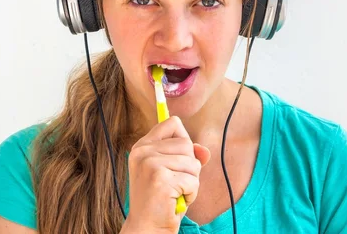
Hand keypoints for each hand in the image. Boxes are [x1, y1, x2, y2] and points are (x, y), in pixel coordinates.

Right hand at [124, 116, 210, 232]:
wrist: (147, 229)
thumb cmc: (161, 201)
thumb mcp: (173, 173)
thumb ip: (188, 157)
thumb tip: (204, 151)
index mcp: (142, 146)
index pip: (172, 123)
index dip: (184, 140)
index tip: (178, 160)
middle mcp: (142, 151)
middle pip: (186, 143)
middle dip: (190, 166)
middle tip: (175, 183)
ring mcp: (149, 164)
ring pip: (192, 162)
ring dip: (191, 181)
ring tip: (175, 193)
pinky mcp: (160, 178)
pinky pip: (193, 180)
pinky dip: (191, 193)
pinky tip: (176, 201)